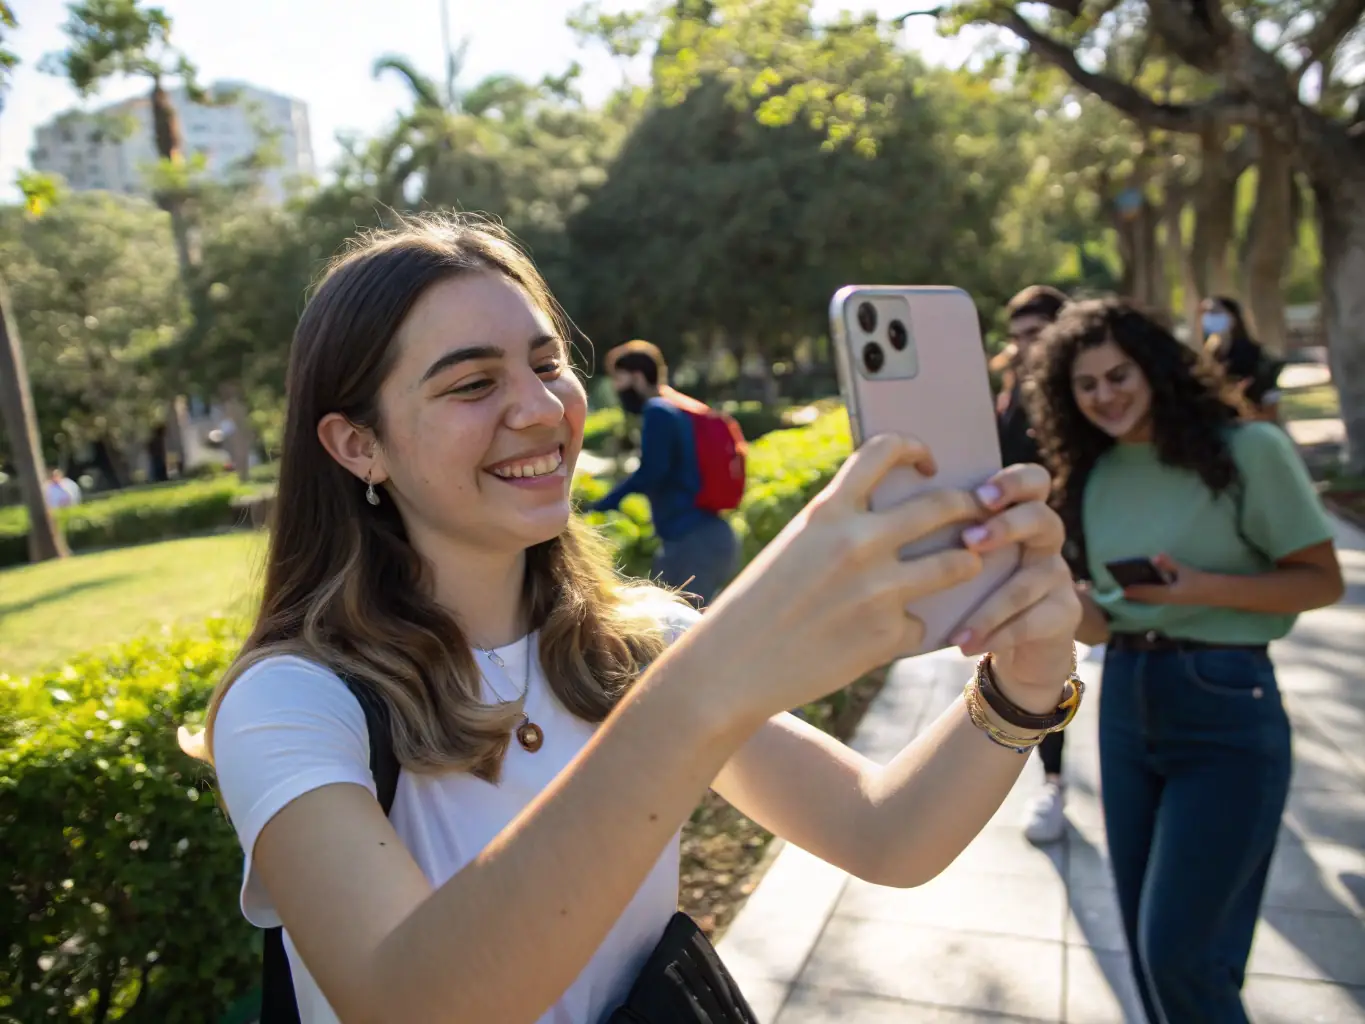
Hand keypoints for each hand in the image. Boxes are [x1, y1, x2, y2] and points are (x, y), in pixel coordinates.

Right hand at [683, 433, 990, 726]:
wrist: (730, 668)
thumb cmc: (757, 605)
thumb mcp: (793, 547)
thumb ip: (839, 527)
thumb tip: (893, 516)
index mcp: (827, 512)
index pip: (885, 451)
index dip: (916, 448)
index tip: (929, 464)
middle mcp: (858, 543)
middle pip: (945, 506)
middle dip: (972, 506)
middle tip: (981, 512)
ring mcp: (878, 591)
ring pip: (959, 564)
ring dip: (968, 563)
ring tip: (964, 566)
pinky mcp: (888, 637)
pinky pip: (926, 624)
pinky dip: (917, 628)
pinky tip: (899, 634)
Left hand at [944, 462, 1080, 714]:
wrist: (1014, 647)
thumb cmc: (973, 591)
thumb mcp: (958, 560)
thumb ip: (941, 538)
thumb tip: (894, 523)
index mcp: (1019, 515)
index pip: (1033, 481)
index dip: (1014, 482)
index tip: (980, 495)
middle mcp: (1043, 540)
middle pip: (1042, 517)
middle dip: (1007, 526)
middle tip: (970, 540)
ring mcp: (1058, 576)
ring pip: (1031, 580)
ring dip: (990, 604)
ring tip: (956, 625)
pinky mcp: (1066, 613)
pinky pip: (1035, 622)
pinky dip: (997, 635)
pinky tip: (967, 644)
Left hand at [1123, 554, 1214, 605]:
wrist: (1218, 593)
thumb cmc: (1202, 582)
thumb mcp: (1185, 571)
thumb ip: (1169, 564)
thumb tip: (1155, 557)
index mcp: (1169, 594)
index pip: (1148, 592)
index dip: (1134, 591)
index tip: (1122, 590)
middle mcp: (1168, 600)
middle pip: (1147, 598)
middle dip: (1135, 595)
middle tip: (1122, 591)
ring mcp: (1173, 602)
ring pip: (1153, 600)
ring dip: (1142, 595)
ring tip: (1131, 591)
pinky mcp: (1177, 600)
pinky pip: (1159, 598)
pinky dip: (1151, 594)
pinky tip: (1148, 590)